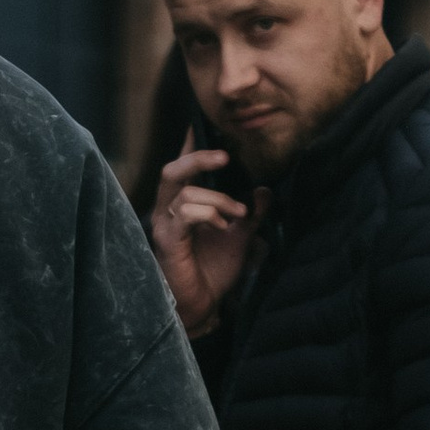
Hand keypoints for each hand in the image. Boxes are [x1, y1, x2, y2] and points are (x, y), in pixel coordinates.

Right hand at [147, 135, 261, 336]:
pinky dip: (207, 213)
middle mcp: (168, 210)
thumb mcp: (241, 237)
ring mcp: (165, 225)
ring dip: (217, 199)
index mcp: (183, 204)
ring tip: (238, 214)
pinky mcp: (168, 241)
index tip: (202, 124)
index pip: (183, 167)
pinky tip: (223, 225)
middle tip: (226, 157)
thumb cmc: (214, 271)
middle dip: (199, 157)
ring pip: (185, 193)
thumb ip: (251, 213)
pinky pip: (184, 215)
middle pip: (173, 169)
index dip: (191, 144)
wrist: (205, 306)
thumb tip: (264, 190)